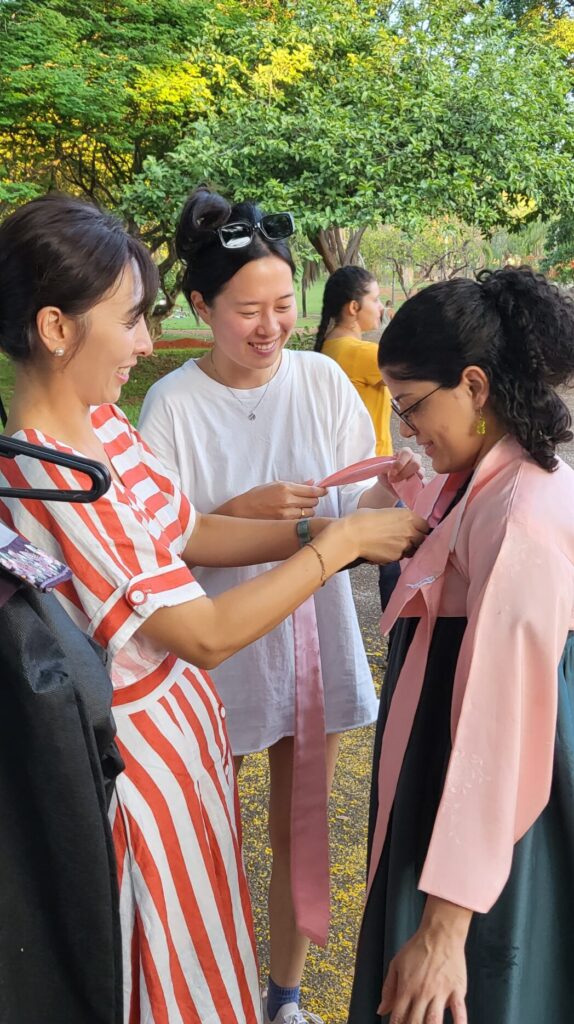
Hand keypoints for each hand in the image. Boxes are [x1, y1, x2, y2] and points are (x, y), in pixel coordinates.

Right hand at [224, 481, 327, 519]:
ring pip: (309, 513)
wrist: (241, 511)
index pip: (312, 491)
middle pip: (313, 502)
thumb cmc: (256, 496)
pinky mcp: (284, 525)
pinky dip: (301, 518)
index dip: (321, 491)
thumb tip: (312, 483)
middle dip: (313, 500)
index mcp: (285, 488)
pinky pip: (301, 521)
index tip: (324, 490)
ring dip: (308, 510)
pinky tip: (294, 516)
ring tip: (298, 508)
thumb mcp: (274, 485)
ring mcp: (286, 515)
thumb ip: (295, 485)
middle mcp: (288, 501)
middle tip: (307, 499)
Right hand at [345, 507, 428, 563]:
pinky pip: (401, 557)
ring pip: (412, 550)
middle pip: (422, 540)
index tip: (415, 530)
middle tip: (403, 538)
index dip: (420, 529)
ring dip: (407, 548)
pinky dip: (396, 554)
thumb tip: (404, 525)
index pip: (426, 526)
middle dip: (415, 539)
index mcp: (409, 517)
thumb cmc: (364, 518)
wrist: (353, 534)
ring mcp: (405, 546)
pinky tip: (385, 550)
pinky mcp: (396, 557)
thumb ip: (400, 519)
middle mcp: (411, 531)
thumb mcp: (387, 512)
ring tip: (393, 545)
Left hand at [379, 900, 469, 1023]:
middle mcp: (423, 993)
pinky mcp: (457, 990)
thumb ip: (388, 989)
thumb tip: (381, 1010)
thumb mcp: (396, 964)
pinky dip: (459, 1023)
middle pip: (415, 1022)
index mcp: (407, 988)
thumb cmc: (418, 947)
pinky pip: (460, 1011)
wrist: (440, 933)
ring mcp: (441, 992)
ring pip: (434, 1021)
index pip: (398, 1016)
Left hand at [382, 447, 424, 487]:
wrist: (388, 487)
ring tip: (400, 485)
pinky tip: (410, 490)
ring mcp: (420, 470)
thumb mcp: (382, 470)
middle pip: (416, 463)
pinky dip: (418, 487)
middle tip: (394, 480)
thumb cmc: (386, 475)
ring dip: (410, 480)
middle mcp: (414, 459)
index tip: (392, 473)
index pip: (406, 453)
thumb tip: (391, 473)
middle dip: (404, 473)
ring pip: (421, 473)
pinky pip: (424, 483)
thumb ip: (385, 469)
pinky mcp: (422, 482)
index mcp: (404, 453)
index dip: (400, 463)